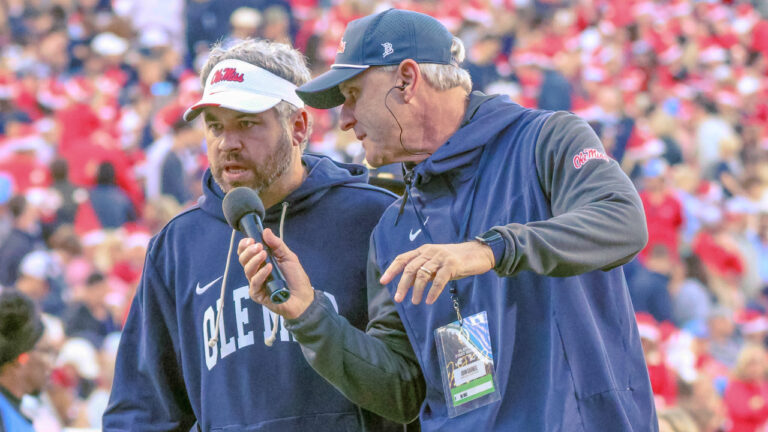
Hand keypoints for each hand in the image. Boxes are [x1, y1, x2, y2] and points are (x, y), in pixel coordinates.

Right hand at [237, 228, 313, 318]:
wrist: (304, 297)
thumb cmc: (296, 278)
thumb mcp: (288, 257)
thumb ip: (277, 245)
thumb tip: (266, 231)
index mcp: (261, 262)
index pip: (246, 252)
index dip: (245, 245)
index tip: (250, 239)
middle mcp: (256, 272)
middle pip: (243, 260)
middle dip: (249, 251)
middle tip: (258, 246)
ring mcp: (256, 284)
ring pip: (247, 270)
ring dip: (254, 260)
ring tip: (263, 254)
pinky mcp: (258, 295)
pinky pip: (254, 283)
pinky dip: (261, 274)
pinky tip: (269, 268)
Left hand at [380, 241, 494, 304]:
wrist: (479, 253)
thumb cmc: (457, 260)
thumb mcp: (437, 263)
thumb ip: (425, 270)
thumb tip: (410, 284)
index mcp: (424, 250)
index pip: (403, 258)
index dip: (392, 270)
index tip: (383, 281)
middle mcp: (430, 252)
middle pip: (410, 268)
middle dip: (402, 284)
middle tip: (398, 298)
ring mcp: (441, 258)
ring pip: (423, 274)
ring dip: (417, 290)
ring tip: (415, 302)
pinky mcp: (452, 265)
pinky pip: (439, 280)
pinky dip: (433, 292)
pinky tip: (429, 300)